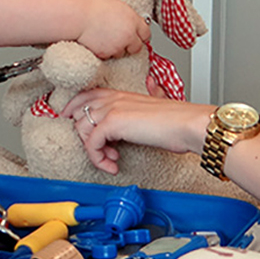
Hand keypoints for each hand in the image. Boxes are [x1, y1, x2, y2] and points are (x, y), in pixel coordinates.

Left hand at [64, 89, 212, 174]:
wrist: (187, 125)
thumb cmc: (175, 122)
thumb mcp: (151, 112)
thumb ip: (138, 110)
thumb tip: (137, 110)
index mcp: (121, 93)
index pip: (85, 95)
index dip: (73, 108)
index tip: (72, 124)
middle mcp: (113, 97)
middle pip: (78, 113)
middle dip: (83, 136)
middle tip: (101, 152)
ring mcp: (111, 108)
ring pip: (81, 128)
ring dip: (93, 150)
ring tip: (112, 160)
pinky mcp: (112, 121)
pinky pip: (91, 143)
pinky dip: (98, 158)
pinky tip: (113, 165)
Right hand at [76, 0, 150, 58]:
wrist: (77, 16)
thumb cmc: (93, 8)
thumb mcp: (117, 7)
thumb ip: (129, 17)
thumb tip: (134, 24)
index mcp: (132, 20)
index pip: (146, 33)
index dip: (141, 35)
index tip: (138, 36)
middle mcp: (128, 34)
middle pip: (138, 47)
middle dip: (131, 45)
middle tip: (122, 40)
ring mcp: (118, 45)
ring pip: (122, 53)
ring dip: (116, 49)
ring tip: (105, 38)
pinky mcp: (107, 54)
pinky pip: (109, 56)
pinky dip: (105, 52)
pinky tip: (98, 42)